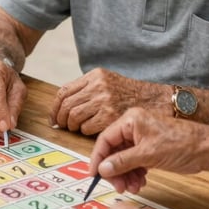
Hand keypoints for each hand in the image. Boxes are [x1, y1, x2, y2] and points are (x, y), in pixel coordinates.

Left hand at [50, 68, 168, 134]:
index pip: (64, 91)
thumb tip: (64, 103)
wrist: (155, 100)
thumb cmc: (130, 94)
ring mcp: (104, 101)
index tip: (53, 117)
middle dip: (61, 119)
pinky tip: (91, 131)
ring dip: (72, 126)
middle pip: (67, 105)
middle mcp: (98, 86)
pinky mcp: (110, 116)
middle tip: (62, 126)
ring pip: (74, 117)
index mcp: (95, 76)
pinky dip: (85, 131)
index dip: (55, 107)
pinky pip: (86, 127)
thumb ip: (88, 88)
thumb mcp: (108, 81)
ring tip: (77, 129)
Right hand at [89, 108, 202, 192]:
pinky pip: (134, 162)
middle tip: (118, 187)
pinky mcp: (150, 149)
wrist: (207, 149)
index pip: (105, 139)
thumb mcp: (148, 154)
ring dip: (126, 175)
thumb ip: (122, 162)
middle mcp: (133, 127)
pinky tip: (141, 183)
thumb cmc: (181, 144)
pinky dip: (135, 174)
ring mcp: (142, 138)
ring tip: (133, 188)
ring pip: (124, 159)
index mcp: (130, 120)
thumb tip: (102, 169)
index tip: (94, 175)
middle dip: (115, 170)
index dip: (98, 158)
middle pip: (114, 151)